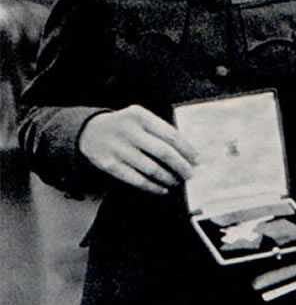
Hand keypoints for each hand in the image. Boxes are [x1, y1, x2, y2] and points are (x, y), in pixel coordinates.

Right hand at [79, 104, 197, 194]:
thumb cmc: (124, 125)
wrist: (89, 131)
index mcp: (140, 116)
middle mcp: (129, 131)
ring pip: (151, 169)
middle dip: (181, 165)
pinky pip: (137, 180)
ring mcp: (118, 149)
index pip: (170, 134)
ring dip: (168, 177)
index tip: (196, 159)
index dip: (186, 149)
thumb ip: (158, 129)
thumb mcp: (139, 118)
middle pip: (163, 152)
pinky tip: (162, 188)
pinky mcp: (110, 165)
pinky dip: (153, 186)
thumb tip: (186, 151)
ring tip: (176, 181)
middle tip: (190, 174)